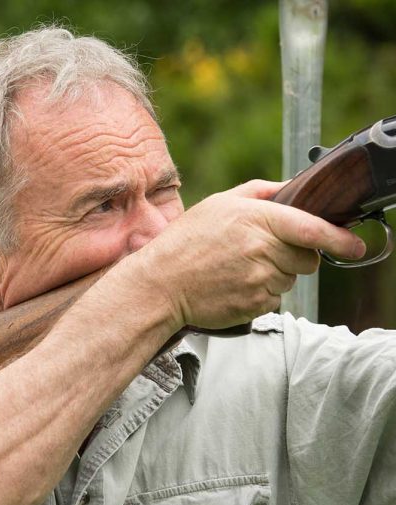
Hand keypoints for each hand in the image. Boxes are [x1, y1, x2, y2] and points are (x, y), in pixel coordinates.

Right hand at [135, 179, 365, 329]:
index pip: (312, 229)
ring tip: (241, 268)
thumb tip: (293, 187)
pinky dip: (263, 293)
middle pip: (308, 258)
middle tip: (264, 252)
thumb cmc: (185, 242)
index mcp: (256, 220)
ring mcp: (259, 281)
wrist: (160, 284)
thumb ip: (260, 192)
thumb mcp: (218, 204)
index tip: (356, 245)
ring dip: (277, 274)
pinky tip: (236, 284)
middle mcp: (261, 251)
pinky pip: (275, 299)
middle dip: (296, 255)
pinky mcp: (254, 306)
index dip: (340, 239)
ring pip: (291, 279)